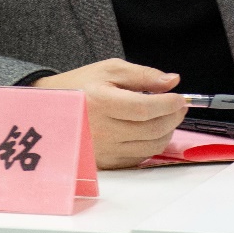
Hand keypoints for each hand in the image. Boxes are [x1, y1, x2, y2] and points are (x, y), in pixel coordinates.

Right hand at [31, 59, 186, 168]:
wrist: (53, 109)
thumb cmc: (82, 85)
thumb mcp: (110, 70)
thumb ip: (144, 75)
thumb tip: (172, 81)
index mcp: (102, 103)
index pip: (144, 109)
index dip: (168, 104)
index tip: (180, 97)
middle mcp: (102, 130)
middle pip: (151, 129)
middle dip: (173, 117)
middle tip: (179, 105)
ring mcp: (104, 150)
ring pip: (150, 146)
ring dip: (167, 131)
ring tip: (168, 116)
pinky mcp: (106, 162)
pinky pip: (140, 157)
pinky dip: (152, 144)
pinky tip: (152, 129)